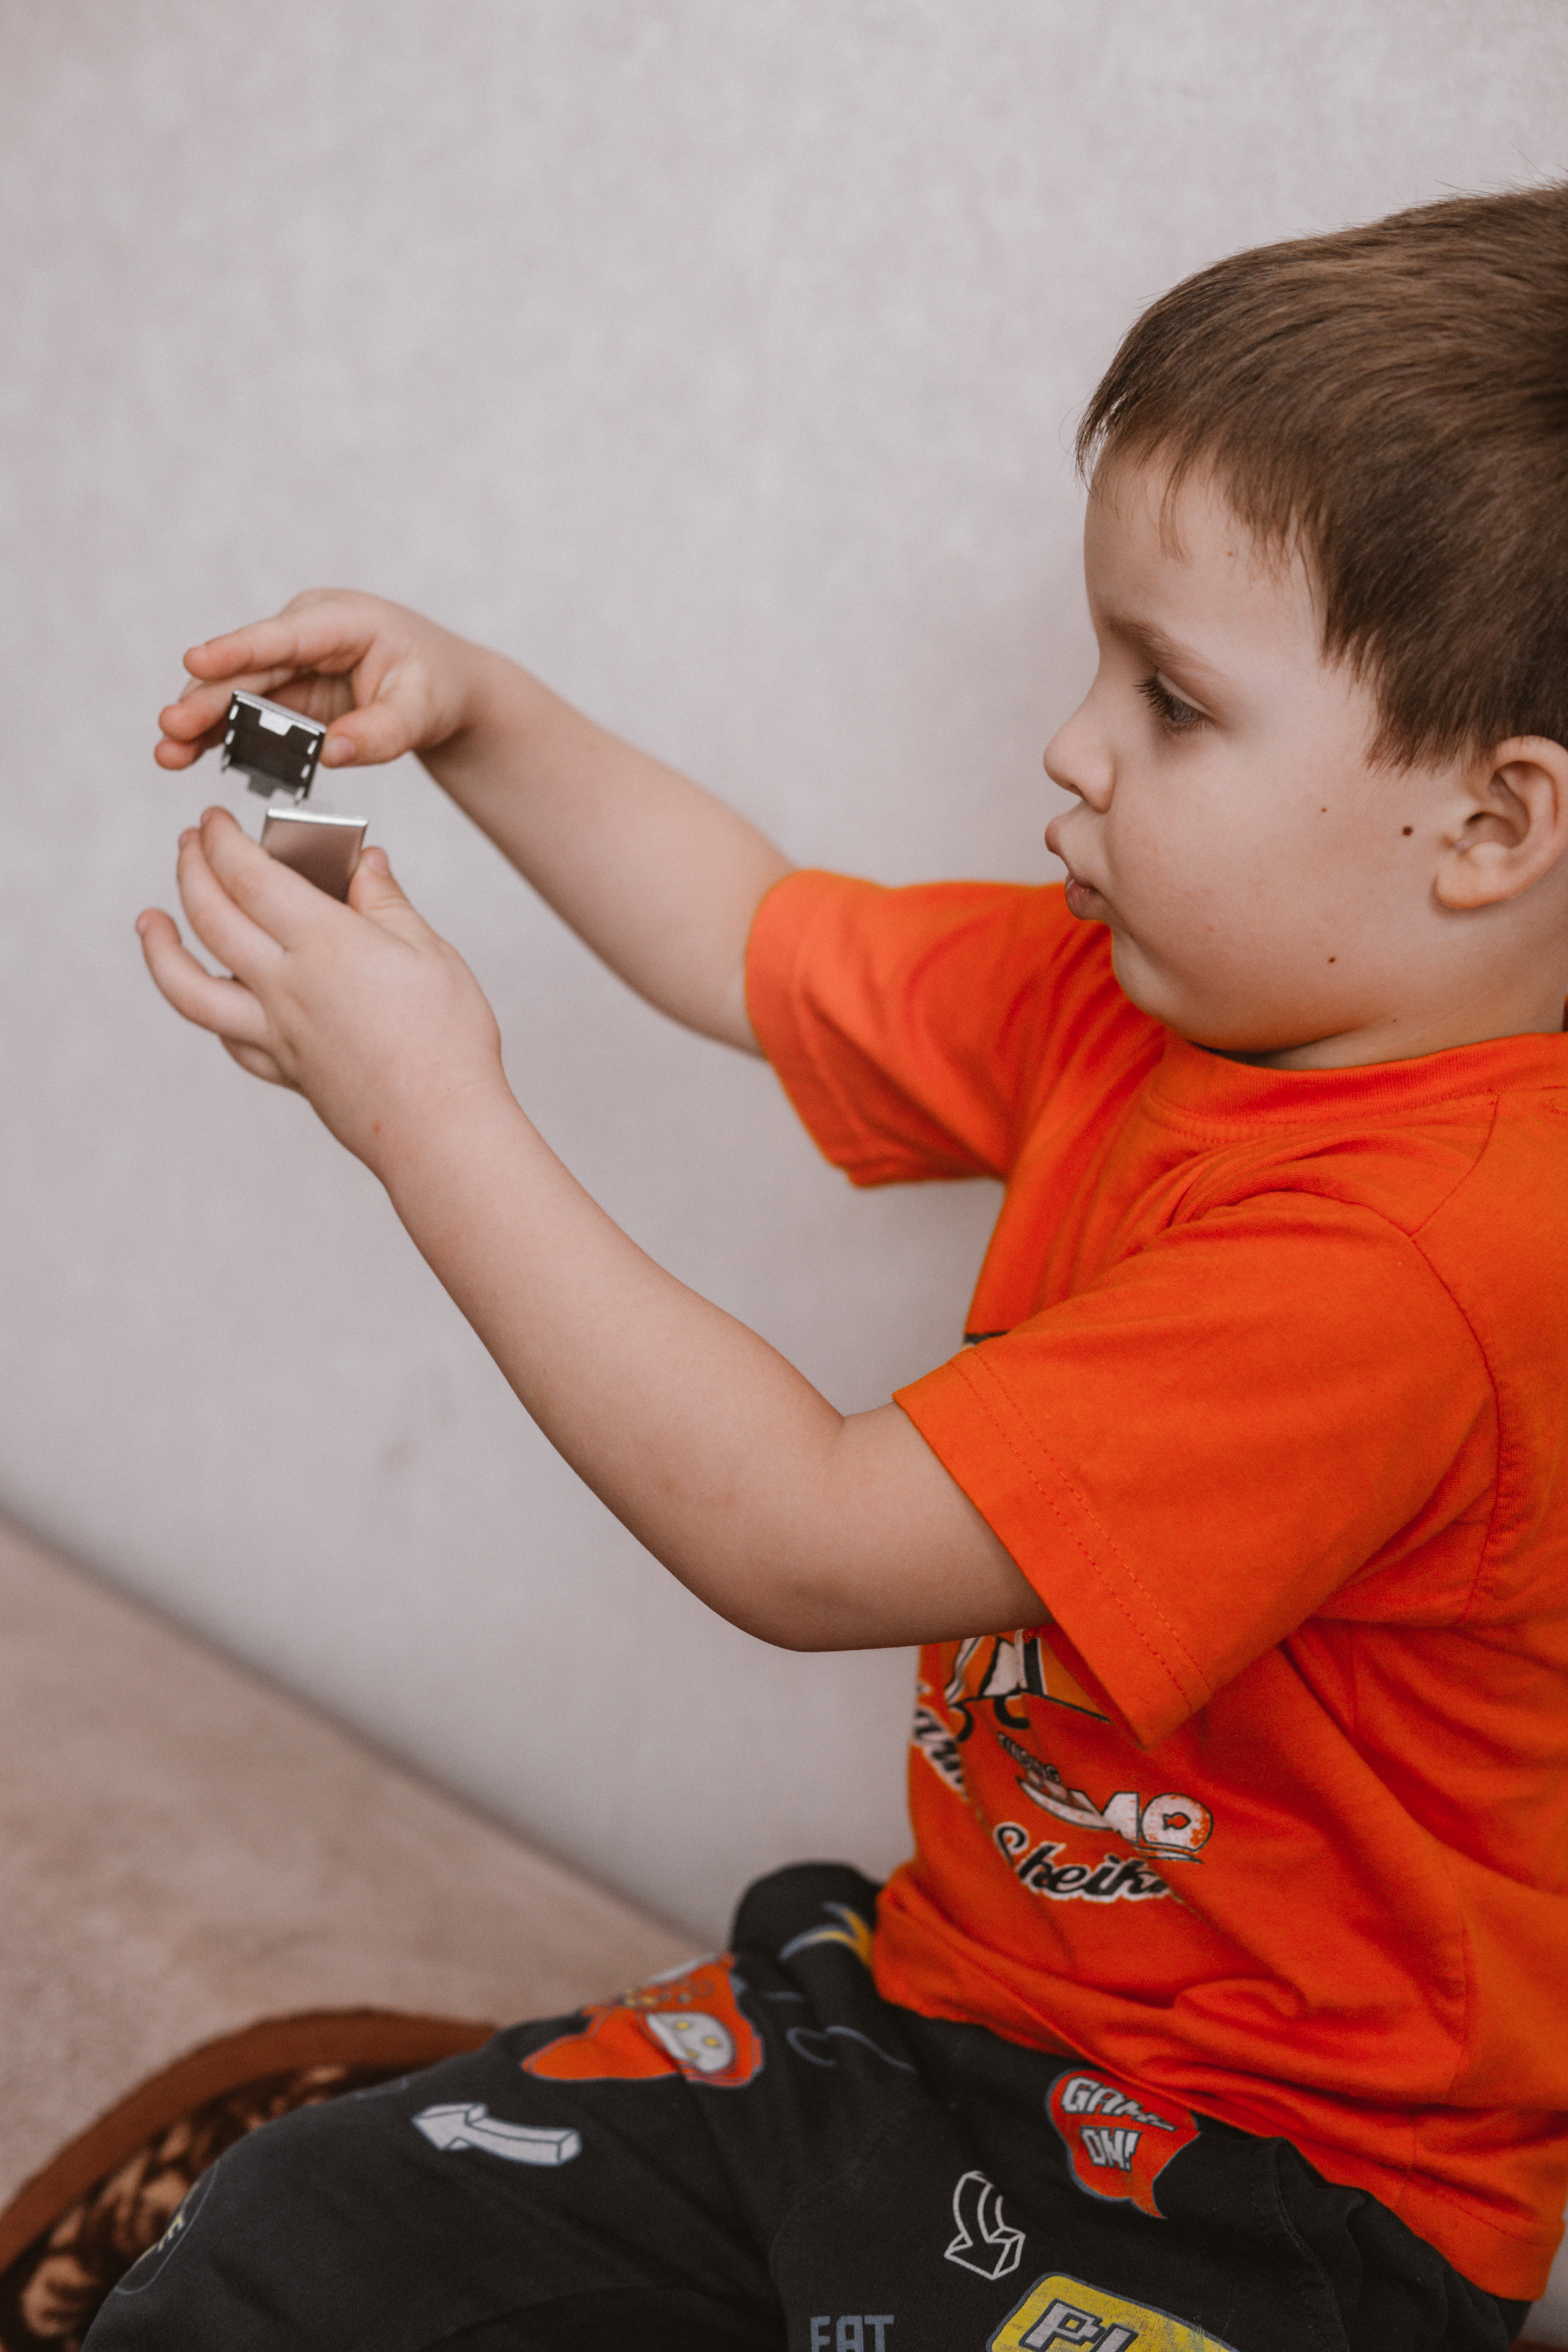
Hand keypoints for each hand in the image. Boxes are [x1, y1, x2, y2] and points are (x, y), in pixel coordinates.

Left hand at [138, 808, 509, 1179]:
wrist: (441, 1129)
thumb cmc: (447, 1043)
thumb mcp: (430, 953)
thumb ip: (387, 903)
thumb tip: (365, 863)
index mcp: (325, 944)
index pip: (251, 876)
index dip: (224, 841)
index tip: (214, 821)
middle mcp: (286, 987)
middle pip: (211, 917)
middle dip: (191, 870)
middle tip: (190, 844)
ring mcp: (277, 1033)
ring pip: (190, 986)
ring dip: (161, 948)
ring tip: (151, 921)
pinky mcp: (284, 1070)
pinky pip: (228, 1038)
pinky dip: (213, 1011)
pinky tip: (216, 993)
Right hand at [155, 590, 483, 776]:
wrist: (448, 687)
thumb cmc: (437, 687)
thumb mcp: (422, 712)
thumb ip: (381, 734)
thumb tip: (331, 754)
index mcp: (343, 620)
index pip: (283, 638)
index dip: (236, 651)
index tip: (195, 662)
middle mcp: (307, 632)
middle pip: (249, 668)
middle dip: (206, 700)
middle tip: (169, 730)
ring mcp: (293, 660)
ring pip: (239, 690)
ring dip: (203, 722)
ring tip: (167, 753)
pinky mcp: (288, 688)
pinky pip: (249, 710)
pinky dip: (221, 733)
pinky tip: (189, 754)